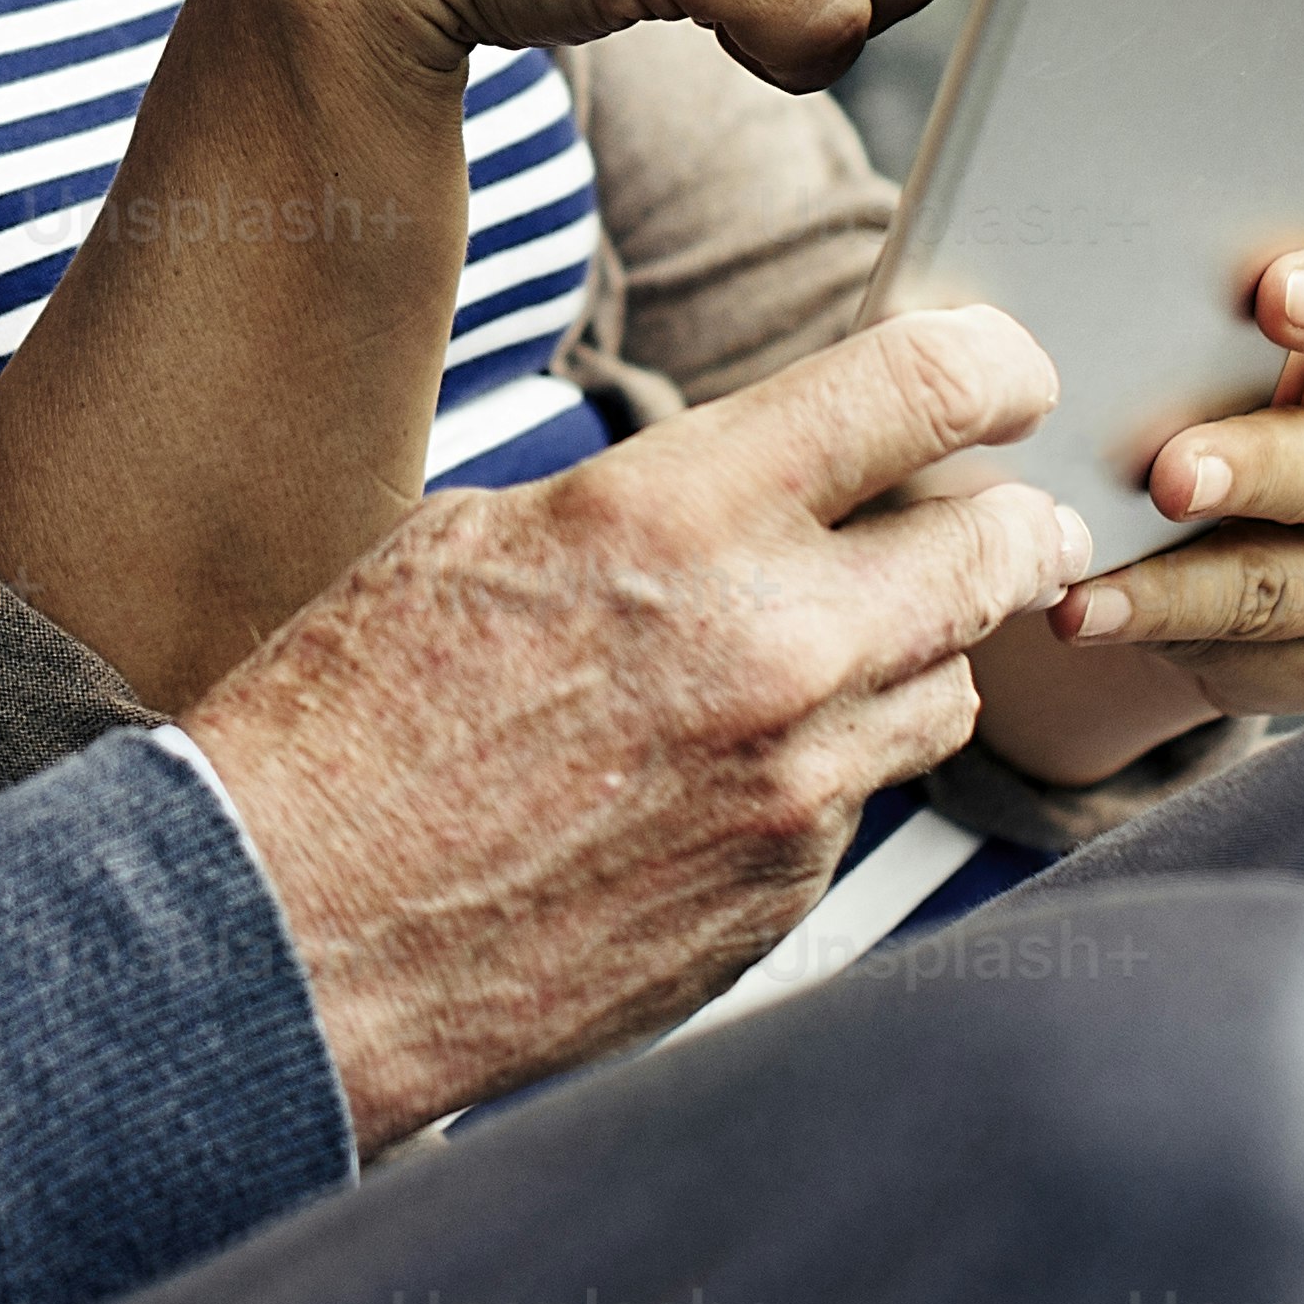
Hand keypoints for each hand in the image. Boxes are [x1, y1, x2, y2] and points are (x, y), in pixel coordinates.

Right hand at [190, 308, 1079, 1140]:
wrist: (294, 936)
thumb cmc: (352, 722)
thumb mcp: (485, 538)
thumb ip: (657, 503)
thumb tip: (766, 484)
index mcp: (677, 516)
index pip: (919, 390)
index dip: (990, 366)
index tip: (1003, 375)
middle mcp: (771, 648)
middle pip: (998, 549)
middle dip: (1008, 521)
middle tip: (1000, 516)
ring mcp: (793, 786)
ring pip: (951, 686)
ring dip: (914, 653)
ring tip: (823, 651)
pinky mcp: (785, 894)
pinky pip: (864, 799)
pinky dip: (824, 769)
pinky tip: (714, 773)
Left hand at [969, 246, 1303, 775]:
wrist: (1264, 510)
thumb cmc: (1241, 384)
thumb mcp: (1246, 340)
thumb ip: (1208, 312)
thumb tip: (1082, 289)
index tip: (1274, 291)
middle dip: (1250, 472)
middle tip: (1168, 476)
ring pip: (1280, 589)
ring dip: (1172, 592)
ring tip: (1079, 594)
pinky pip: (1249, 659)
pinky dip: (1162, 641)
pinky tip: (1094, 622)